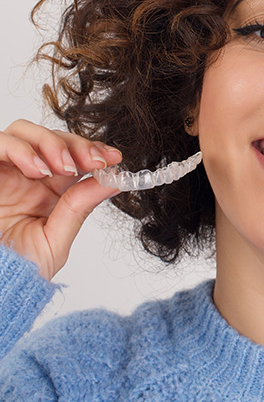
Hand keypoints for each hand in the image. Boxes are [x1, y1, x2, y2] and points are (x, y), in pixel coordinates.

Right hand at [0, 119, 122, 280]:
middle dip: (78, 144)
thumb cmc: (17, 270)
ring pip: (25, 131)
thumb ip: (80, 207)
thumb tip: (115, 181)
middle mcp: (25, 176)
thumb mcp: (54, 240)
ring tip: (64, 168)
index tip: (114, 158)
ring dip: (51, 142)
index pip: (72, 156)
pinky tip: (37, 169)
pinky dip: (21, 149)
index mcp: (47, 191)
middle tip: (94, 161)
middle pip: (52, 137)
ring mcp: (4, 172)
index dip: (93, 151)